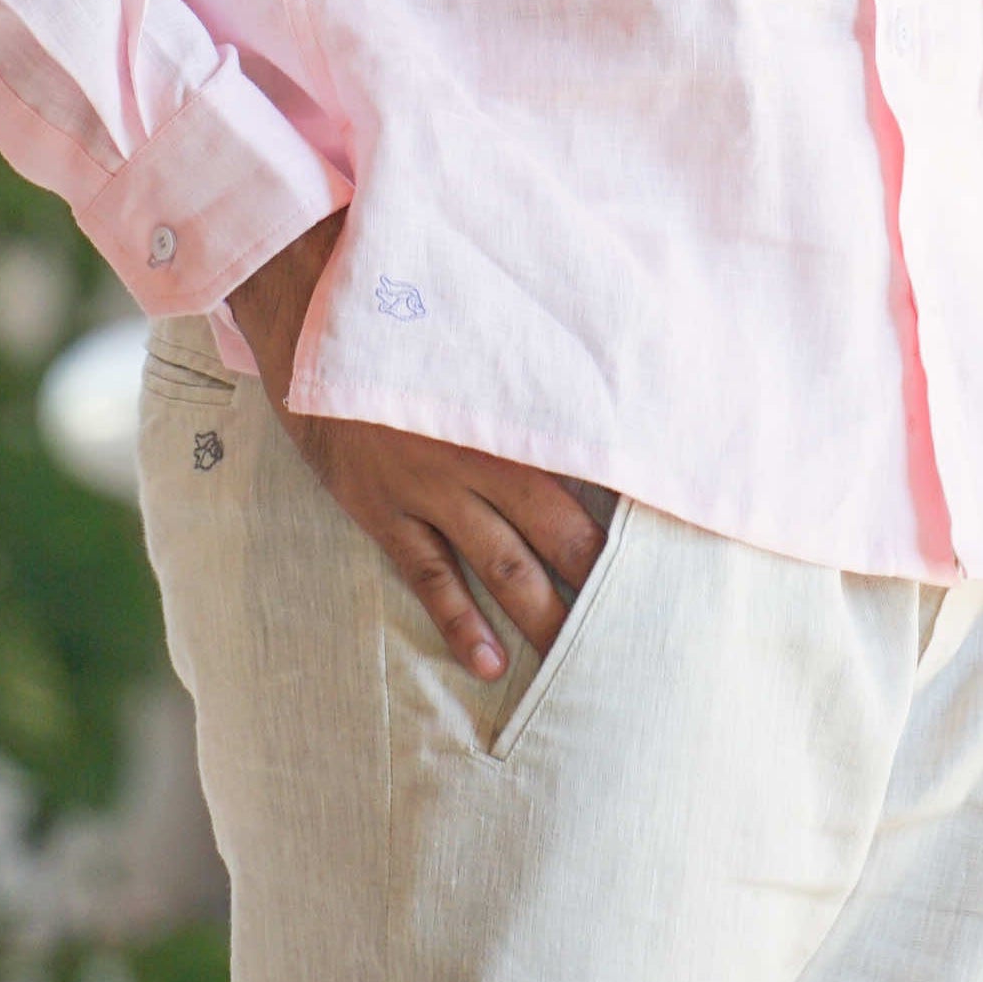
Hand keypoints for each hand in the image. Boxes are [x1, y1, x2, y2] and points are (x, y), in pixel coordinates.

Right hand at [228, 212, 608, 681]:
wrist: (313, 321)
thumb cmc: (408, 321)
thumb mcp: (480, 331)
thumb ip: (534, 365)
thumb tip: (602, 377)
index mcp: (510, 405)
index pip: (587, 466)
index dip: (627, 508)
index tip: (670, 543)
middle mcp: (479, 452)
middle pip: (556, 527)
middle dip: (597, 577)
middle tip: (637, 623)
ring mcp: (430, 486)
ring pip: (502, 564)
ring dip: (541, 614)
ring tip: (576, 660)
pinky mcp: (384, 510)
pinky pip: (431, 576)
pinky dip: (462, 622)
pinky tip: (490, 660)